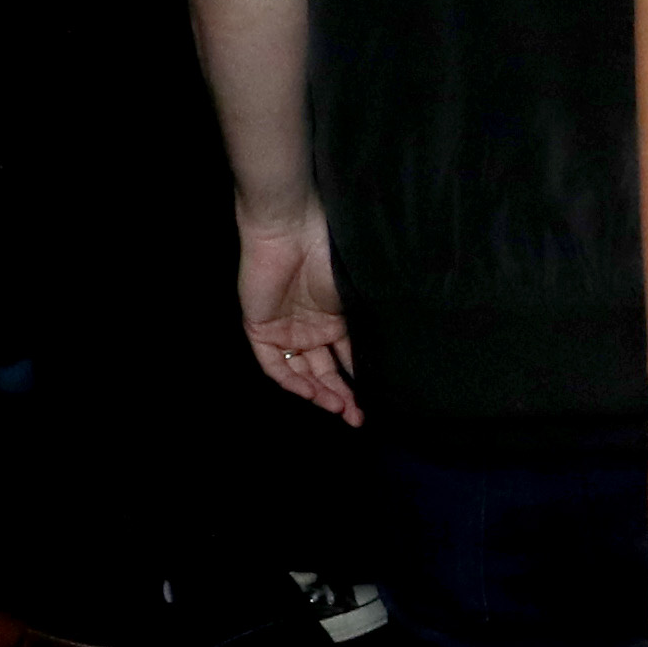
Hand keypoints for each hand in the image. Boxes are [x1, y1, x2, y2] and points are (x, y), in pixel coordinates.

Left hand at [239, 207, 356, 424]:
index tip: (375, 402)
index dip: (359, 381)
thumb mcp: (355, 294)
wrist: (291, 228)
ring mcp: (286, 329)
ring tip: (340, 409)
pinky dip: (291, 380)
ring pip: (302, 372)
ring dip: (319, 393)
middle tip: (357, 418)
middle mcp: (311, 328)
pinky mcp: (260, 329)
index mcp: (336, 319)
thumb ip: (365, 327)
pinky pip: (274, 364)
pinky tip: (311, 393)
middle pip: (325, 371)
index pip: (347, 358)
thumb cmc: (329, 253)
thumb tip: (387, 359)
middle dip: (341, 397)